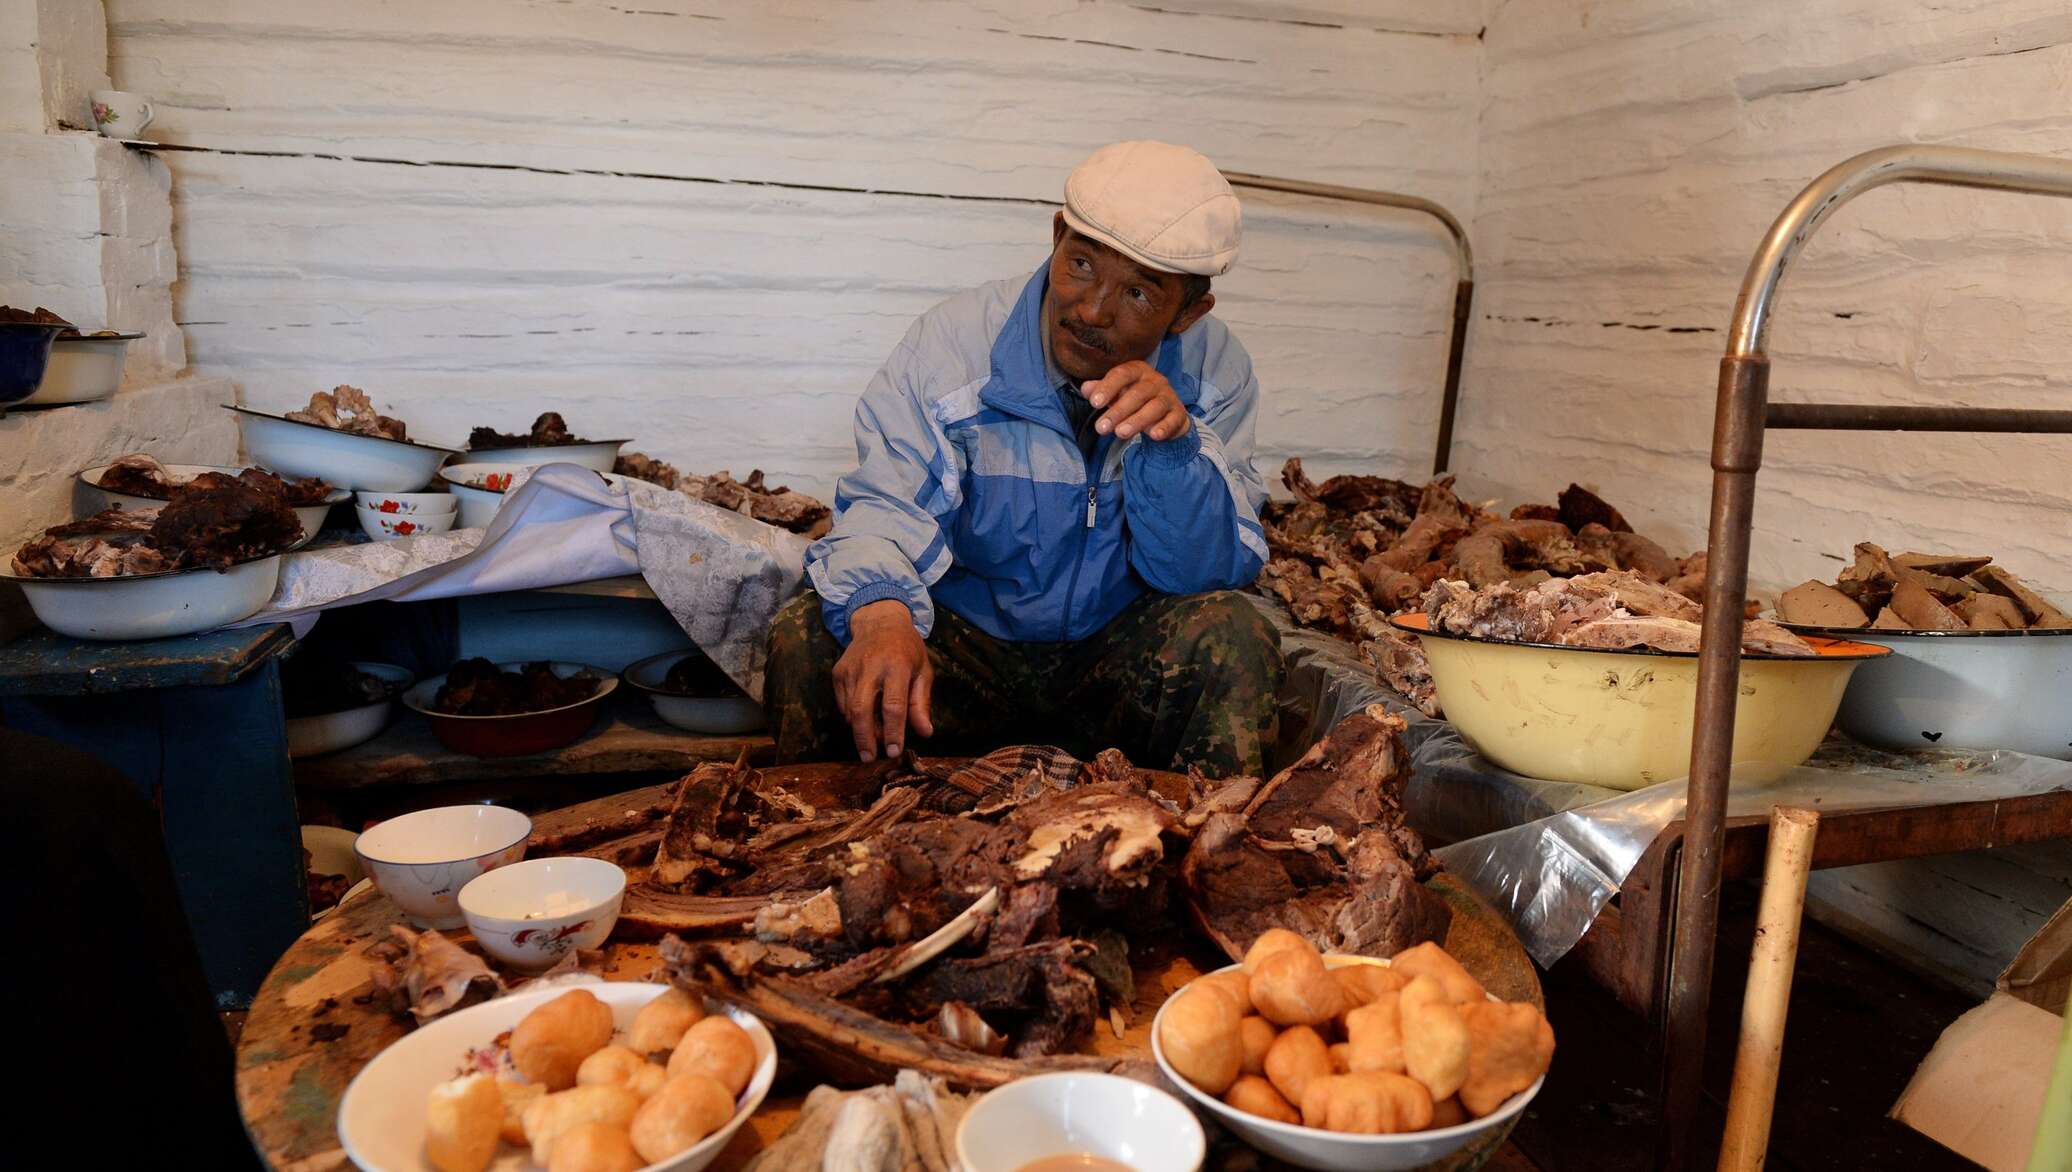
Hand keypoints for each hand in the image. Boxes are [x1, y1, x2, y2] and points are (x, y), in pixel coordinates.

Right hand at [831, 599, 934, 761]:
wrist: (879, 621)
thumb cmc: (907, 649)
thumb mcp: (923, 671)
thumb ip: (921, 703)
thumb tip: (925, 733)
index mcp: (897, 666)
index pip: (894, 706)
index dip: (893, 732)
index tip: (894, 752)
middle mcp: (871, 667)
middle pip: (862, 710)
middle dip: (865, 739)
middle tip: (870, 759)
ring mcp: (850, 669)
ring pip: (850, 710)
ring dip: (860, 730)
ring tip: (872, 741)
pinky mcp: (837, 672)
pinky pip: (842, 704)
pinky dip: (851, 718)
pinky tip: (864, 719)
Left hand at [1082, 360, 1191, 441]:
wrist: (1165, 412)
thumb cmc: (1135, 400)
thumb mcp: (1116, 393)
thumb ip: (1100, 390)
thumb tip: (1086, 389)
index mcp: (1137, 370)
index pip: (1121, 374)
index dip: (1107, 388)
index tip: (1094, 403)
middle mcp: (1155, 380)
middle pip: (1137, 393)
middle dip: (1118, 411)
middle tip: (1101, 428)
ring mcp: (1168, 396)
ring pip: (1155, 406)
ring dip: (1137, 420)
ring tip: (1120, 433)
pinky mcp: (1178, 413)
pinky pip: (1172, 419)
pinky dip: (1164, 427)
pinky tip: (1153, 435)